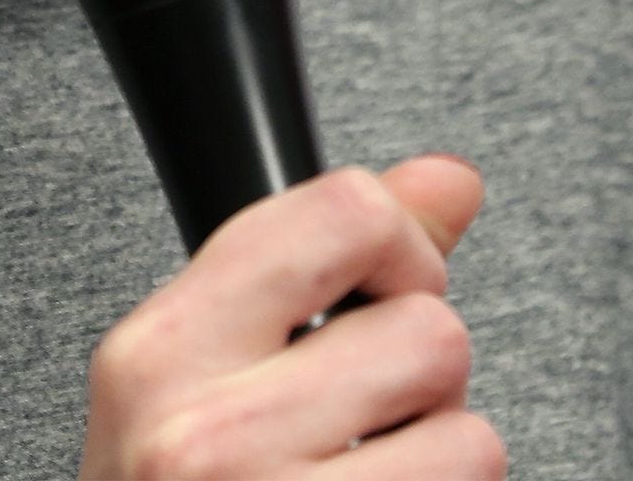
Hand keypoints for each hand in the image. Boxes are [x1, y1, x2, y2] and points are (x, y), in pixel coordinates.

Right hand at [77, 156, 502, 477]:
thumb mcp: (203, 371)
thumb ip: (320, 256)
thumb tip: (448, 180)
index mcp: (156, 353)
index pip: (341, 213)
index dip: (395, 247)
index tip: (383, 290)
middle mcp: (203, 439)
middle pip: (431, 333)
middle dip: (420, 380)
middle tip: (357, 426)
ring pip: (475, 439)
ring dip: (443, 465)